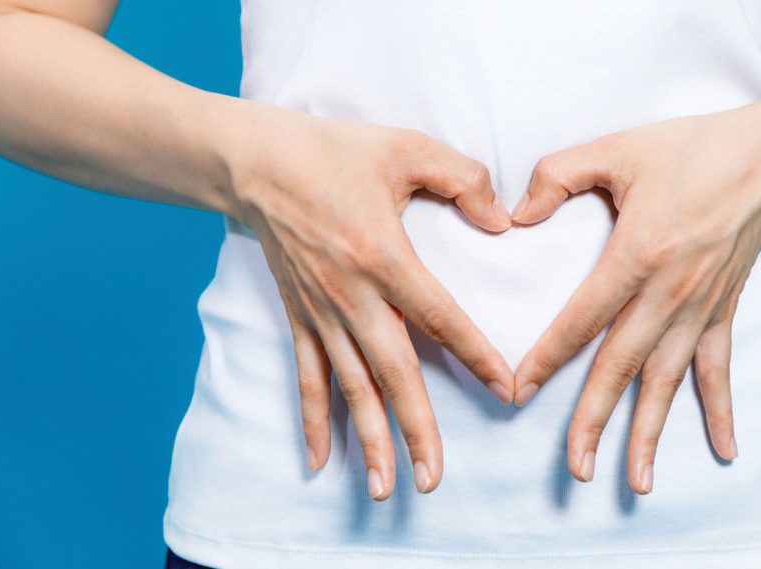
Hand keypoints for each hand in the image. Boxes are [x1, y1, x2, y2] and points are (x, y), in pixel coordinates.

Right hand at [220, 100, 514, 499]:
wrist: (253, 161)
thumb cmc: (332, 151)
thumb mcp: (406, 148)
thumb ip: (463, 179)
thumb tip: (502, 220)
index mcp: (383, 255)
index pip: (440, 318)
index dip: (476, 356)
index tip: (506, 390)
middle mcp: (351, 294)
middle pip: (392, 372)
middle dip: (416, 428)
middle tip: (433, 478)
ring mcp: (321, 311)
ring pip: (350, 386)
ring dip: (369, 439)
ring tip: (387, 487)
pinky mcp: (299, 315)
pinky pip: (308, 375)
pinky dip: (314, 419)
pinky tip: (321, 460)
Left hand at [510, 102, 760, 493]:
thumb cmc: (690, 149)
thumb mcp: (617, 148)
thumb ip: (557, 175)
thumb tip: (515, 214)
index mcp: (638, 254)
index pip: (581, 319)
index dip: (547, 358)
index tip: (517, 392)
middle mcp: (670, 292)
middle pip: (623, 366)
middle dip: (595, 420)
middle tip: (575, 468)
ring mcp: (701, 307)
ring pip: (668, 380)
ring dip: (651, 432)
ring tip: (636, 482)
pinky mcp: (724, 310)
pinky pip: (719, 368)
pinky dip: (720, 410)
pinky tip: (724, 451)